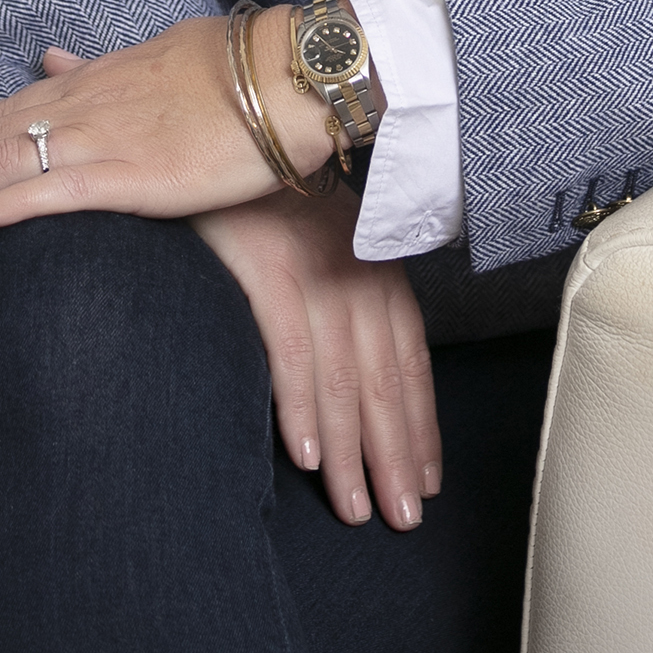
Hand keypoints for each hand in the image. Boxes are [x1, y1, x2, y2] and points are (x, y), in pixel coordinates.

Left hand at [0, 16, 333, 233]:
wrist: (288, 74)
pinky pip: (65, 189)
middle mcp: (85, 107)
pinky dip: (15, 202)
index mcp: (90, 83)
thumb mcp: (150, 60)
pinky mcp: (141, 172)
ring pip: (8, 164)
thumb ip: (96, 68)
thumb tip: (51, 55)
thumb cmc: (231, 72)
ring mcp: (109, 139)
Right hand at [193, 192, 441, 532]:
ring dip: (351, 450)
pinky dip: (300, 405)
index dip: (421, 427)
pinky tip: (307, 455)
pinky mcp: (267, 267)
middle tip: (402, 519)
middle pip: (385, 380)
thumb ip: (346, 303)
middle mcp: (356, 272)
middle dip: (395, 455)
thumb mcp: (323, 246)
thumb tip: (358, 379)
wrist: (225, 134)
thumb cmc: (270, 202)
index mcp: (376, 269)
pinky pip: (290, 348)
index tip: (426, 483)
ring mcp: (313, 270)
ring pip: (344, 376)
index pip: (410, 362)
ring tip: (355, 507)